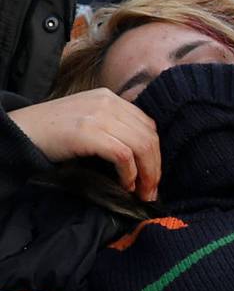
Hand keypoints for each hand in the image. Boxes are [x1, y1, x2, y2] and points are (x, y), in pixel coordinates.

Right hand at [10, 92, 160, 201]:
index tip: (153, 176)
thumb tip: (139, 158)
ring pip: (142, 145)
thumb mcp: (86, 121)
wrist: (20, 130)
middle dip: (155, 167)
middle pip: (149, 136)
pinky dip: (129, 173)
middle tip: (151, 191)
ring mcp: (98, 115)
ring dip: (147, 174)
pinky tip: (125, 185)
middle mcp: (108, 102)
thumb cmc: (51, 133)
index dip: (155, 154)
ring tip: (142, 192)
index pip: (147, 125)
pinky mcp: (88, 131)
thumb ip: (111, 128)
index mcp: (109, 98)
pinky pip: (123, 154)